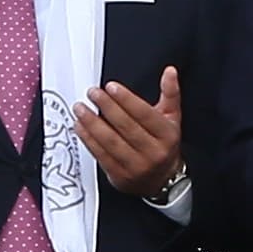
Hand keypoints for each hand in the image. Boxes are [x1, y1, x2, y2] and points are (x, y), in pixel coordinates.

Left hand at [70, 66, 185, 203]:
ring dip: (92, 123)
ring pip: (111, 142)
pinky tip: (79, 126)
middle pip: (126, 127)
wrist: (163, 180)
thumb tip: (170, 71)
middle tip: (93, 93)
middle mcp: (153, 152)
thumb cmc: (164, 145)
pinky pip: (101, 155)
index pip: (145, 114)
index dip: (126, 100)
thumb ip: (170, 94)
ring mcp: (136, 166)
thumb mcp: (172, 119)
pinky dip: (88, 140)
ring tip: (80, 108)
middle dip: (107, 107)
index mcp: (167, 135)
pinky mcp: (120, 176)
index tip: (111, 87)